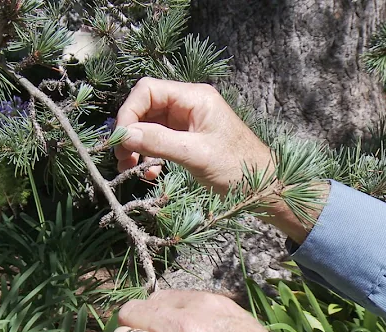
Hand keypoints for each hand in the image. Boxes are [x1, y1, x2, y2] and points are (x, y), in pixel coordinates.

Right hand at [115, 77, 328, 242]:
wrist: (265, 187)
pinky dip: (149, 156)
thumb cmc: (239, 167)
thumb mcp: (195, 154)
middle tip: (121, 159)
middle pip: (145, 108)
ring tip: (130, 168)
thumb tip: (123, 135)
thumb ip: (158, 142)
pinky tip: (150, 173)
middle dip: (130, 132)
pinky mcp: (187, 140)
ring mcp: (188, 123)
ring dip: (136, 146)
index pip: (148, 90)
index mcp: (194, 98)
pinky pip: (159, 142)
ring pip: (149, 126)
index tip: (120, 140)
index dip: (128, 112)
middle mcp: (189, 105)